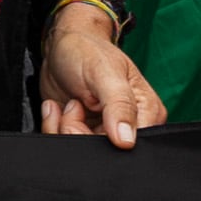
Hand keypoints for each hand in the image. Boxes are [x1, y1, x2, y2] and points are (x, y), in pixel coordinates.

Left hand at [36, 14, 166, 146]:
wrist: (59, 46)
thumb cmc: (88, 51)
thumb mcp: (105, 72)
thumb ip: (119, 105)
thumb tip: (127, 141)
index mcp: (147, 112)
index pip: (132, 145)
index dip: (106, 139)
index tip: (87, 113)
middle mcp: (128, 126)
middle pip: (103, 153)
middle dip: (79, 131)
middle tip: (74, 105)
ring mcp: (103, 132)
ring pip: (81, 152)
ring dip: (63, 128)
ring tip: (69, 103)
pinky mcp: (82, 134)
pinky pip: (65, 146)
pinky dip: (54, 128)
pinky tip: (57, 108)